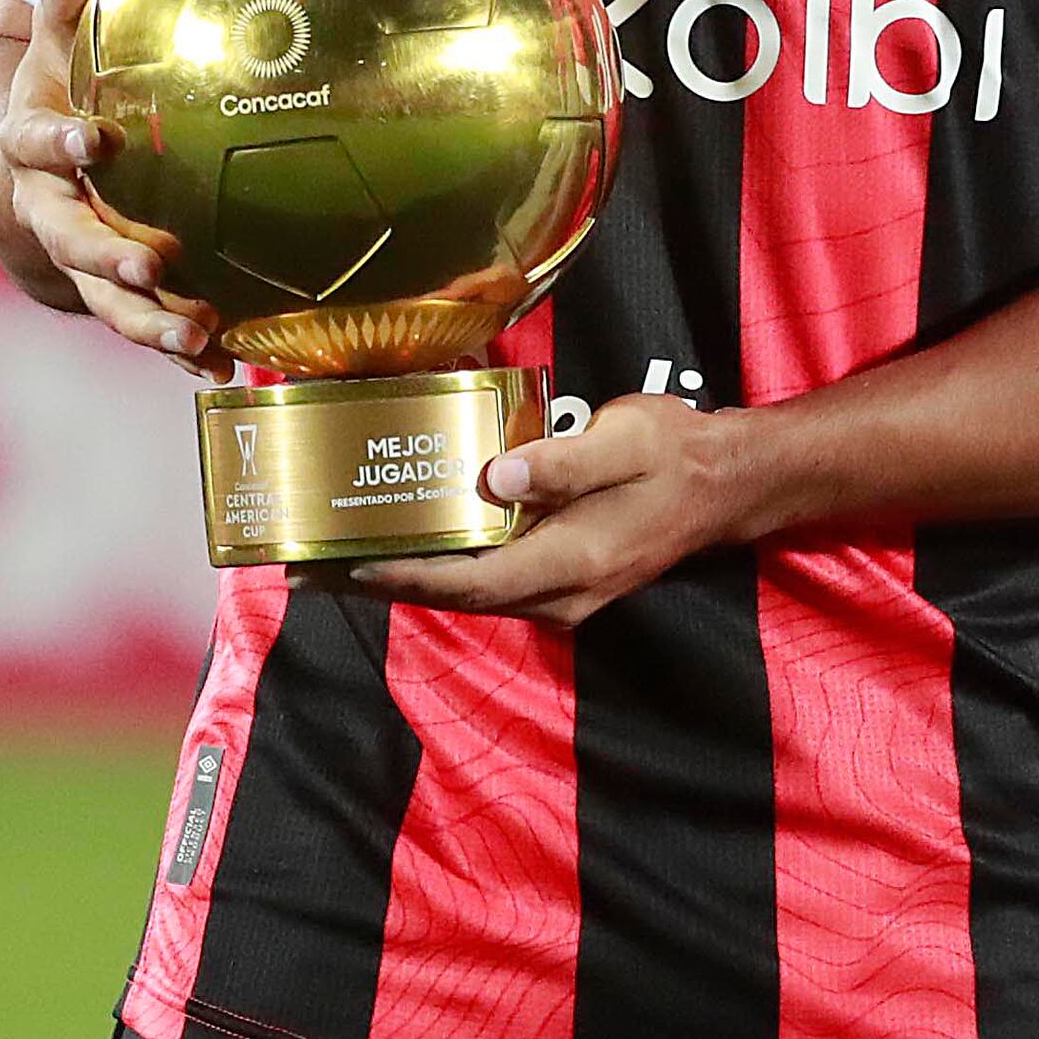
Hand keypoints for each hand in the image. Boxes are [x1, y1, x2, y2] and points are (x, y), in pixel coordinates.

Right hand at [0, 0, 221, 370]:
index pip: (39, 146)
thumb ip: (63, 14)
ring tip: (200, 337)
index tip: (93, 140)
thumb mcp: (48, 56)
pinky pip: (142, 323)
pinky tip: (221, 366)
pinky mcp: (111, 291)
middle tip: (152, 264)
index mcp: (34, 152)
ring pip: (107, 300)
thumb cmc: (46, 103)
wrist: (8, 180)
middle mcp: (51, 213)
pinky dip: (178, 348)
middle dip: (109, 256)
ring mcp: (80, 260)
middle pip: (72, 241)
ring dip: (150, 322)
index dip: (62, 145)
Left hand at [345, 396, 770, 629]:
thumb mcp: (627, 440)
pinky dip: (440, 570)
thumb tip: (496, 476)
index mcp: (573, 560)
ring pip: (469, 595)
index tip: (344, 565)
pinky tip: (406, 546)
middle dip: (382, 584)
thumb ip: (563, 462)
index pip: (471, 581)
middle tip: (310, 567)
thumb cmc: (677, 454)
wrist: (728, 485)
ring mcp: (563, 594)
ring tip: (338, 561)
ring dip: (404, 580)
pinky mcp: (563, 580)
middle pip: (456, 598)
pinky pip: (488, 582)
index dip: (404, 577)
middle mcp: (561, 593)